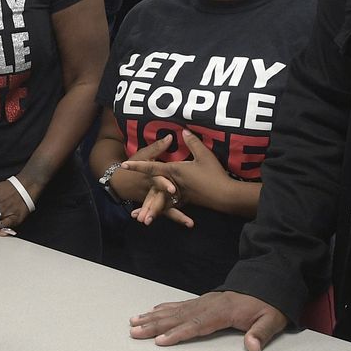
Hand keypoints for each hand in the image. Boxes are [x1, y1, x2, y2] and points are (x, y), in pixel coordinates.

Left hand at [117, 130, 235, 223]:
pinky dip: (163, 211)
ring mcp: (180, 195)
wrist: (225, 195)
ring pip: (162, 204)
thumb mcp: (204, 155)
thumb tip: (184, 130)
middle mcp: (174, 185)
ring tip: (140, 220)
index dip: (138, 165)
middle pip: (154, 193)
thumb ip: (193, 142)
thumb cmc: (214, 174)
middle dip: (144, 201)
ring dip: (151, 211)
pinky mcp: (188, 201)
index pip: (152, 167)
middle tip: (132, 212)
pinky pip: (172, 207)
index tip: (124, 165)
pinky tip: (157, 216)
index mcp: (175, 171)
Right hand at [129, 290, 285, 350]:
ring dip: (153, 317)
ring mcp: (203, 301)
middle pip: (177, 317)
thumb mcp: (272, 319)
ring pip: (173, 310)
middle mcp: (208, 305)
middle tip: (134, 332)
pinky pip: (178, 305)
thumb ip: (261, 333)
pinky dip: (163, 308)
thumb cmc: (269, 304)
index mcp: (223, 311)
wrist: (268, 284)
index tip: (161, 341)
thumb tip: (252, 347)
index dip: (178, 333)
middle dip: (154, 325)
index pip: (196, 324)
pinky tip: (152, 311)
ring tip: (134, 321)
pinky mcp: (202, 301)